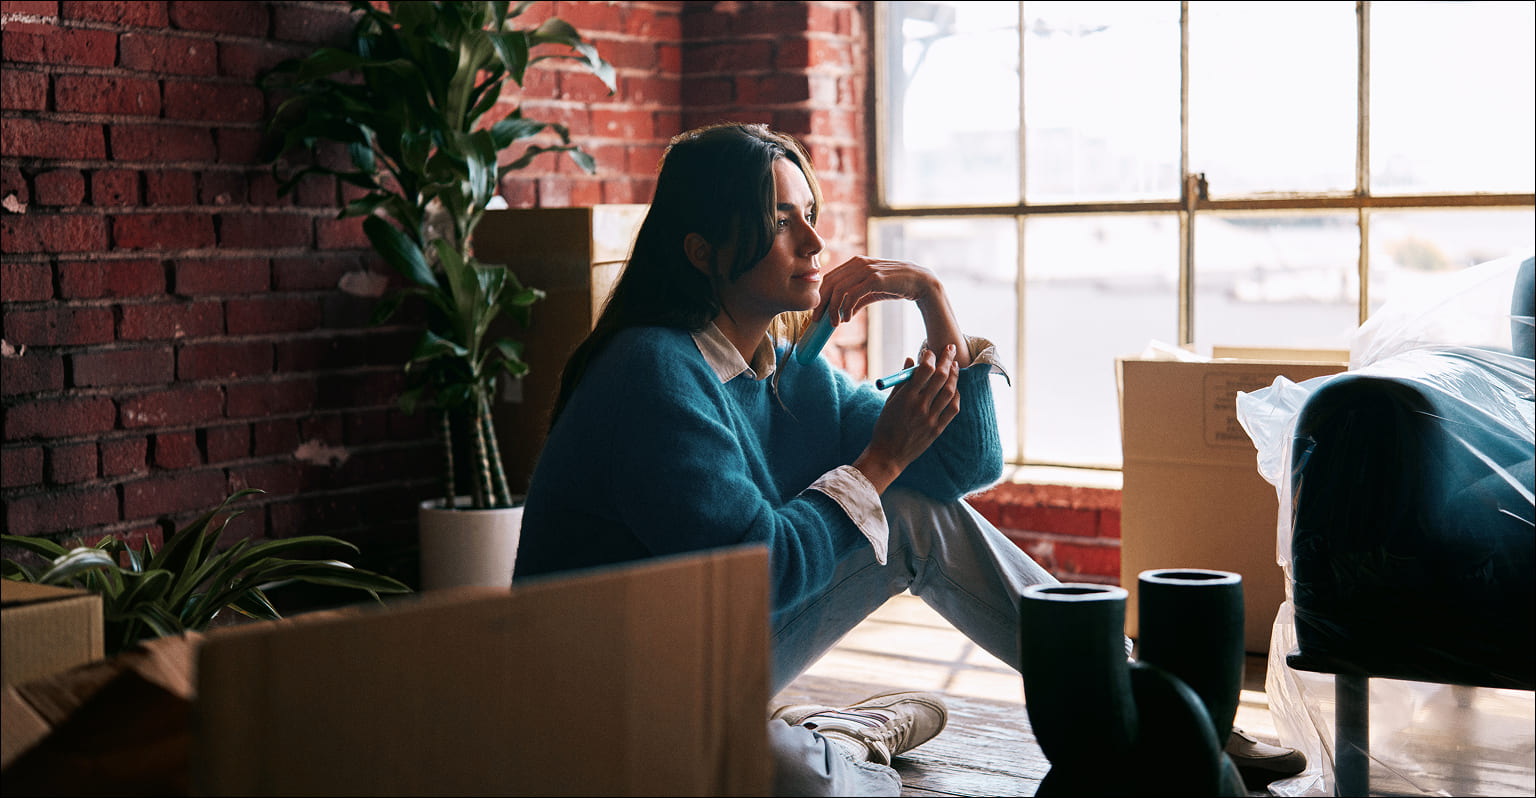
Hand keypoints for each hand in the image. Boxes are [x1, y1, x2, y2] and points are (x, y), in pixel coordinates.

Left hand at [813, 256, 938, 323]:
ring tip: (835, 323)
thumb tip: (844, 314)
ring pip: (839, 289)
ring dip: (833, 309)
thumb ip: (857, 299)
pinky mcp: (875, 278)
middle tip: (818, 320)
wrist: (919, 282)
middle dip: (821, 303)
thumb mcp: (872, 291)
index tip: (817, 312)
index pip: (829, 278)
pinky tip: (847, 319)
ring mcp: (867, 269)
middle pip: (829, 282)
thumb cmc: (895, 285)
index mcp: (855, 263)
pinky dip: (846, 308)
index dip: (820, 295)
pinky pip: (852, 294)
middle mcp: (858, 263)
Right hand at [853, 344, 960, 492]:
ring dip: (954, 376)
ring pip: (949, 391)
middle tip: (950, 349)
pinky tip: (955, 388)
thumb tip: (910, 359)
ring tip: (955, 366)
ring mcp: (930, 418)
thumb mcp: (889, 402)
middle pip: (940, 377)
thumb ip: (902, 380)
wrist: (888, 455)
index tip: (930, 351)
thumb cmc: (885, 426)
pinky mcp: (937, 429)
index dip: (929, 357)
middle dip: (947, 359)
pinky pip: (952, 409)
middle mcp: (920, 406)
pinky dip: (956, 396)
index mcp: (905, 398)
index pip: (924, 370)